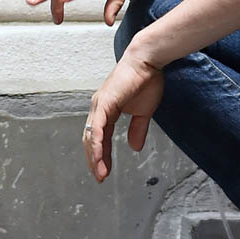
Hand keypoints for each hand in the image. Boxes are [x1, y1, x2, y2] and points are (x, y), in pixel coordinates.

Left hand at [82, 46, 163, 182]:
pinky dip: (98, 145)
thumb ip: (137, 129)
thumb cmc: (147, 80)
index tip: (105, 171)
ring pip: (92, 137)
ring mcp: (99, 105)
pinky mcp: (105, 103)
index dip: (102, 155)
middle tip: (100, 177)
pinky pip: (99, 129)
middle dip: (94, 160)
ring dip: (95, 157)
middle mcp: (98, 108)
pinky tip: (99, 158)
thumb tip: (135, 147)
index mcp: (106, 110)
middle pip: (91, 140)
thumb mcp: (143, 111)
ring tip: (100, 173)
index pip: (99, 137)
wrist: (148, 61)